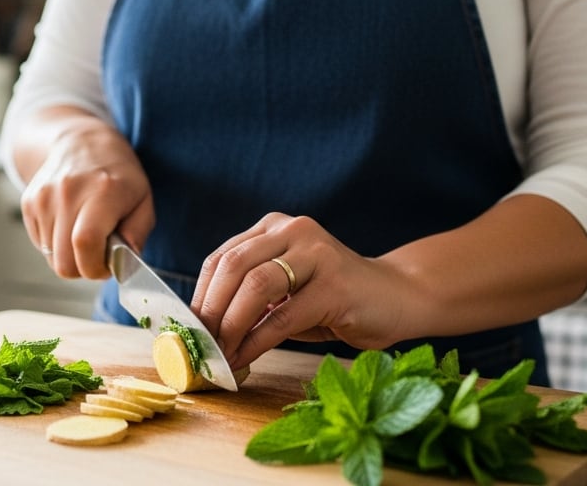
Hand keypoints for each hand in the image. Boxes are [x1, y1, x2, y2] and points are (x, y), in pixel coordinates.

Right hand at [20, 118, 153, 279]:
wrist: (82, 142)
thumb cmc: (118, 174)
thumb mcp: (143, 200)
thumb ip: (137, 235)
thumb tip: (123, 264)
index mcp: (102, 192)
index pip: (85, 244)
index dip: (95, 267)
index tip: (106, 265)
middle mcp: (68, 192)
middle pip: (63, 262)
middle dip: (83, 268)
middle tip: (97, 253)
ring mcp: (44, 197)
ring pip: (51, 257)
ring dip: (70, 256)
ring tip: (84, 234)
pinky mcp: (29, 203)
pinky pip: (40, 245)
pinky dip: (56, 244)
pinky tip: (69, 225)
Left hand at [191, 213, 408, 369]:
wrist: (398, 297)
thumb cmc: (334, 299)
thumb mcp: (286, 291)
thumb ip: (249, 298)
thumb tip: (204, 329)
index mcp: (274, 227)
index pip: (221, 258)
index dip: (200, 296)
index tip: (188, 330)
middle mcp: (293, 230)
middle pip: (233, 266)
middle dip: (210, 311)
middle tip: (201, 344)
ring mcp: (316, 254)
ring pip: (255, 286)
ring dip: (231, 326)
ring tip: (221, 354)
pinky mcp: (335, 285)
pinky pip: (283, 316)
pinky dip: (257, 342)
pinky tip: (246, 359)